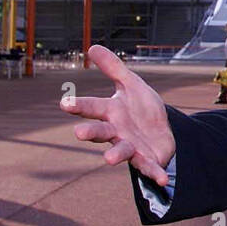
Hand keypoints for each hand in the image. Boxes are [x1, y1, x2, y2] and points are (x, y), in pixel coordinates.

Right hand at [61, 44, 176, 186]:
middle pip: (100, 132)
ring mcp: (130, 146)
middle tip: (79, 133)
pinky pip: (149, 167)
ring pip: (120, 150)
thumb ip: (113, 68)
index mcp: (111, 112)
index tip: (64, 103)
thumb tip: (92, 47)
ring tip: (108, 159)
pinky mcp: (145, 159)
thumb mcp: (131, 84)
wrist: (162, 131)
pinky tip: (162, 179)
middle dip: (90, 132)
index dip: (79, 105)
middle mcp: (116, 131)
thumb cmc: (141, 109)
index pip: (93, 107)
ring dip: (115, 155)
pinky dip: (154, 173)